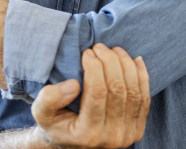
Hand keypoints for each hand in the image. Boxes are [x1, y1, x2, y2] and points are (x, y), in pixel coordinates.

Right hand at [30, 44, 150, 148]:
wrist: (72, 143)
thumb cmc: (55, 123)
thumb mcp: (41, 113)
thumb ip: (49, 99)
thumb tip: (74, 84)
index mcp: (87, 134)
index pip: (97, 92)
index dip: (94, 67)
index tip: (87, 52)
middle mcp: (111, 137)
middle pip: (118, 89)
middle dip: (110, 62)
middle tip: (99, 47)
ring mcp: (128, 134)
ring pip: (134, 92)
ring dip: (126, 65)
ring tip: (114, 50)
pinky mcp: (138, 129)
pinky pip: (145, 99)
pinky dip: (142, 76)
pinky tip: (134, 60)